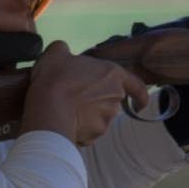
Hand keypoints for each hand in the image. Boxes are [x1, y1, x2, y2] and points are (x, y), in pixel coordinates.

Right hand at [24, 40, 149, 144]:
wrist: (48, 108)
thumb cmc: (56, 76)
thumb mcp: (57, 54)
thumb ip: (65, 51)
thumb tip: (63, 53)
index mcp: (112, 74)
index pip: (136, 86)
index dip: (140, 95)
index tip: (140, 105)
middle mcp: (115, 97)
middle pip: (111, 101)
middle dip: (97, 103)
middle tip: (76, 99)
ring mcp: (107, 118)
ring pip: (99, 119)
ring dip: (87, 117)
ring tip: (65, 112)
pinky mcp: (95, 135)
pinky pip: (88, 133)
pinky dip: (79, 131)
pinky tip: (63, 124)